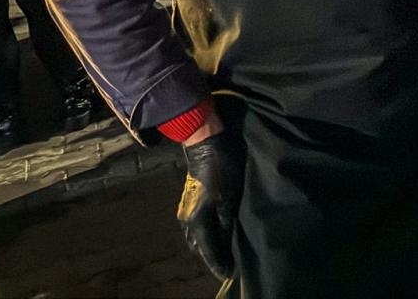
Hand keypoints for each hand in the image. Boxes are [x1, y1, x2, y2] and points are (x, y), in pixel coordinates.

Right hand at [178, 130, 243, 280]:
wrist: (205, 143)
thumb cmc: (221, 167)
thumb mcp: (230, 195)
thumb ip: (227, 221)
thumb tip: (228, 243)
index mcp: (198, 221)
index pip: (209, 251)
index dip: (219, 264)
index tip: (231, 275)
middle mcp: (188, 221)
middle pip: (201, 248)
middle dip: (214, 258)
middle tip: (231, 265)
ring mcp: (186, 211)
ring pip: (198, 238)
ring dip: (210, 247)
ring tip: (226, 253)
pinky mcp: (189, 203)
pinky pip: (197, 228)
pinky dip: (207, 235)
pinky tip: (218, 234)